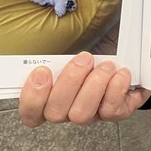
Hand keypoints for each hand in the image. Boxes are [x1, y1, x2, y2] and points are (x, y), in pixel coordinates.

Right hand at [18, 51, 150, 127]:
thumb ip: (50, 50)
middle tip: (84, 59)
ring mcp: (89, 114)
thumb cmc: (85, 55)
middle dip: (70, 82)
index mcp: (47, 101)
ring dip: (95, 86)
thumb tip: (46, 36)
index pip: (29, 113)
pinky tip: (121, 74)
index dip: (32, 96)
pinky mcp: (112, 113)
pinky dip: (117, 91)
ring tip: (106, 66)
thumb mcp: (65, 49)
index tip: (42, 71)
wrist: (117, 58)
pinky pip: (112, 111)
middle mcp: (66, 111)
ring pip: (83, 114)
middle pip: (56, 113)